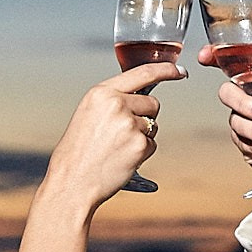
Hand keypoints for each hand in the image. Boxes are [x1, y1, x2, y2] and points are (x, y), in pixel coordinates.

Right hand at [41, 62, 184, 213]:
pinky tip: (121, 159)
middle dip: (145, 117)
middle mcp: (116, 103)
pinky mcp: (139, 145)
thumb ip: (112, 100)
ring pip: (153, 125)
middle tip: (120, 134)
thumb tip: (140, 97)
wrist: (71, 181)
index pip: (143, 73)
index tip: (180, 71)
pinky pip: (152, 145)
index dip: (166, 70)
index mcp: (101, 92)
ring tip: (115, 148)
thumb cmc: (78, 151)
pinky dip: (141, 153)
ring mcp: (129, 124)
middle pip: (153, 103)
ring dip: (141, 137)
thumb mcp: (89, 113)